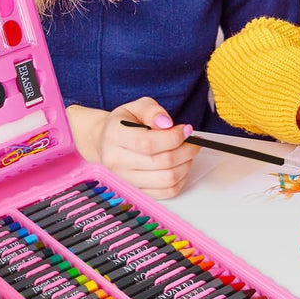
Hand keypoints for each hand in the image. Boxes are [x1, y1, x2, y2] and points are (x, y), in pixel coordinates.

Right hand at [68, 97, 197, 198]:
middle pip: (161, 162)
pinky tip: (181, 165)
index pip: (148, 143)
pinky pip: (166, 192)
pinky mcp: (136, 191)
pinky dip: (180, 179)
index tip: (186, 129)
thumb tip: (167, 123)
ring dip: (185, 165)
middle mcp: (116, 161)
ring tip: (188, 152)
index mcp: (114, 136)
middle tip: (193, 141)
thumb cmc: (124, 123)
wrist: (107, 141)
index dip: (173, 137)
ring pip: (166, 179)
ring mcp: (125, 179)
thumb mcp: (137, 106)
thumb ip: (153, 111)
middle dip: (186, 150)